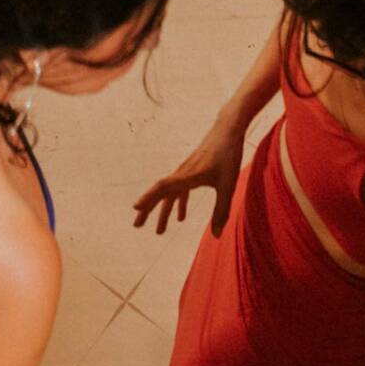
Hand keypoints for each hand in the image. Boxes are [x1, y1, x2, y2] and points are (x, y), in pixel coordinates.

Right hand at [132, 121, 245, 236]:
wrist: (227, 129)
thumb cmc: (229, 156)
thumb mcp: (228, 186)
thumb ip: (221, 210)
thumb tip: (217, 236)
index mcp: (189, 176)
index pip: (164, 187)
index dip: (149, 197)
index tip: (135, 207)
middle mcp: (182, 173)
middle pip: (161, 192)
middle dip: (148, 209)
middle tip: (137, 225)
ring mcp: (186, 171)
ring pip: (169, 193)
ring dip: (163, 211)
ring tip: (159, 231)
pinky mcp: (191, 170)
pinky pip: (180, 189)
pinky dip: (178, 203)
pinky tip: (181, 217)